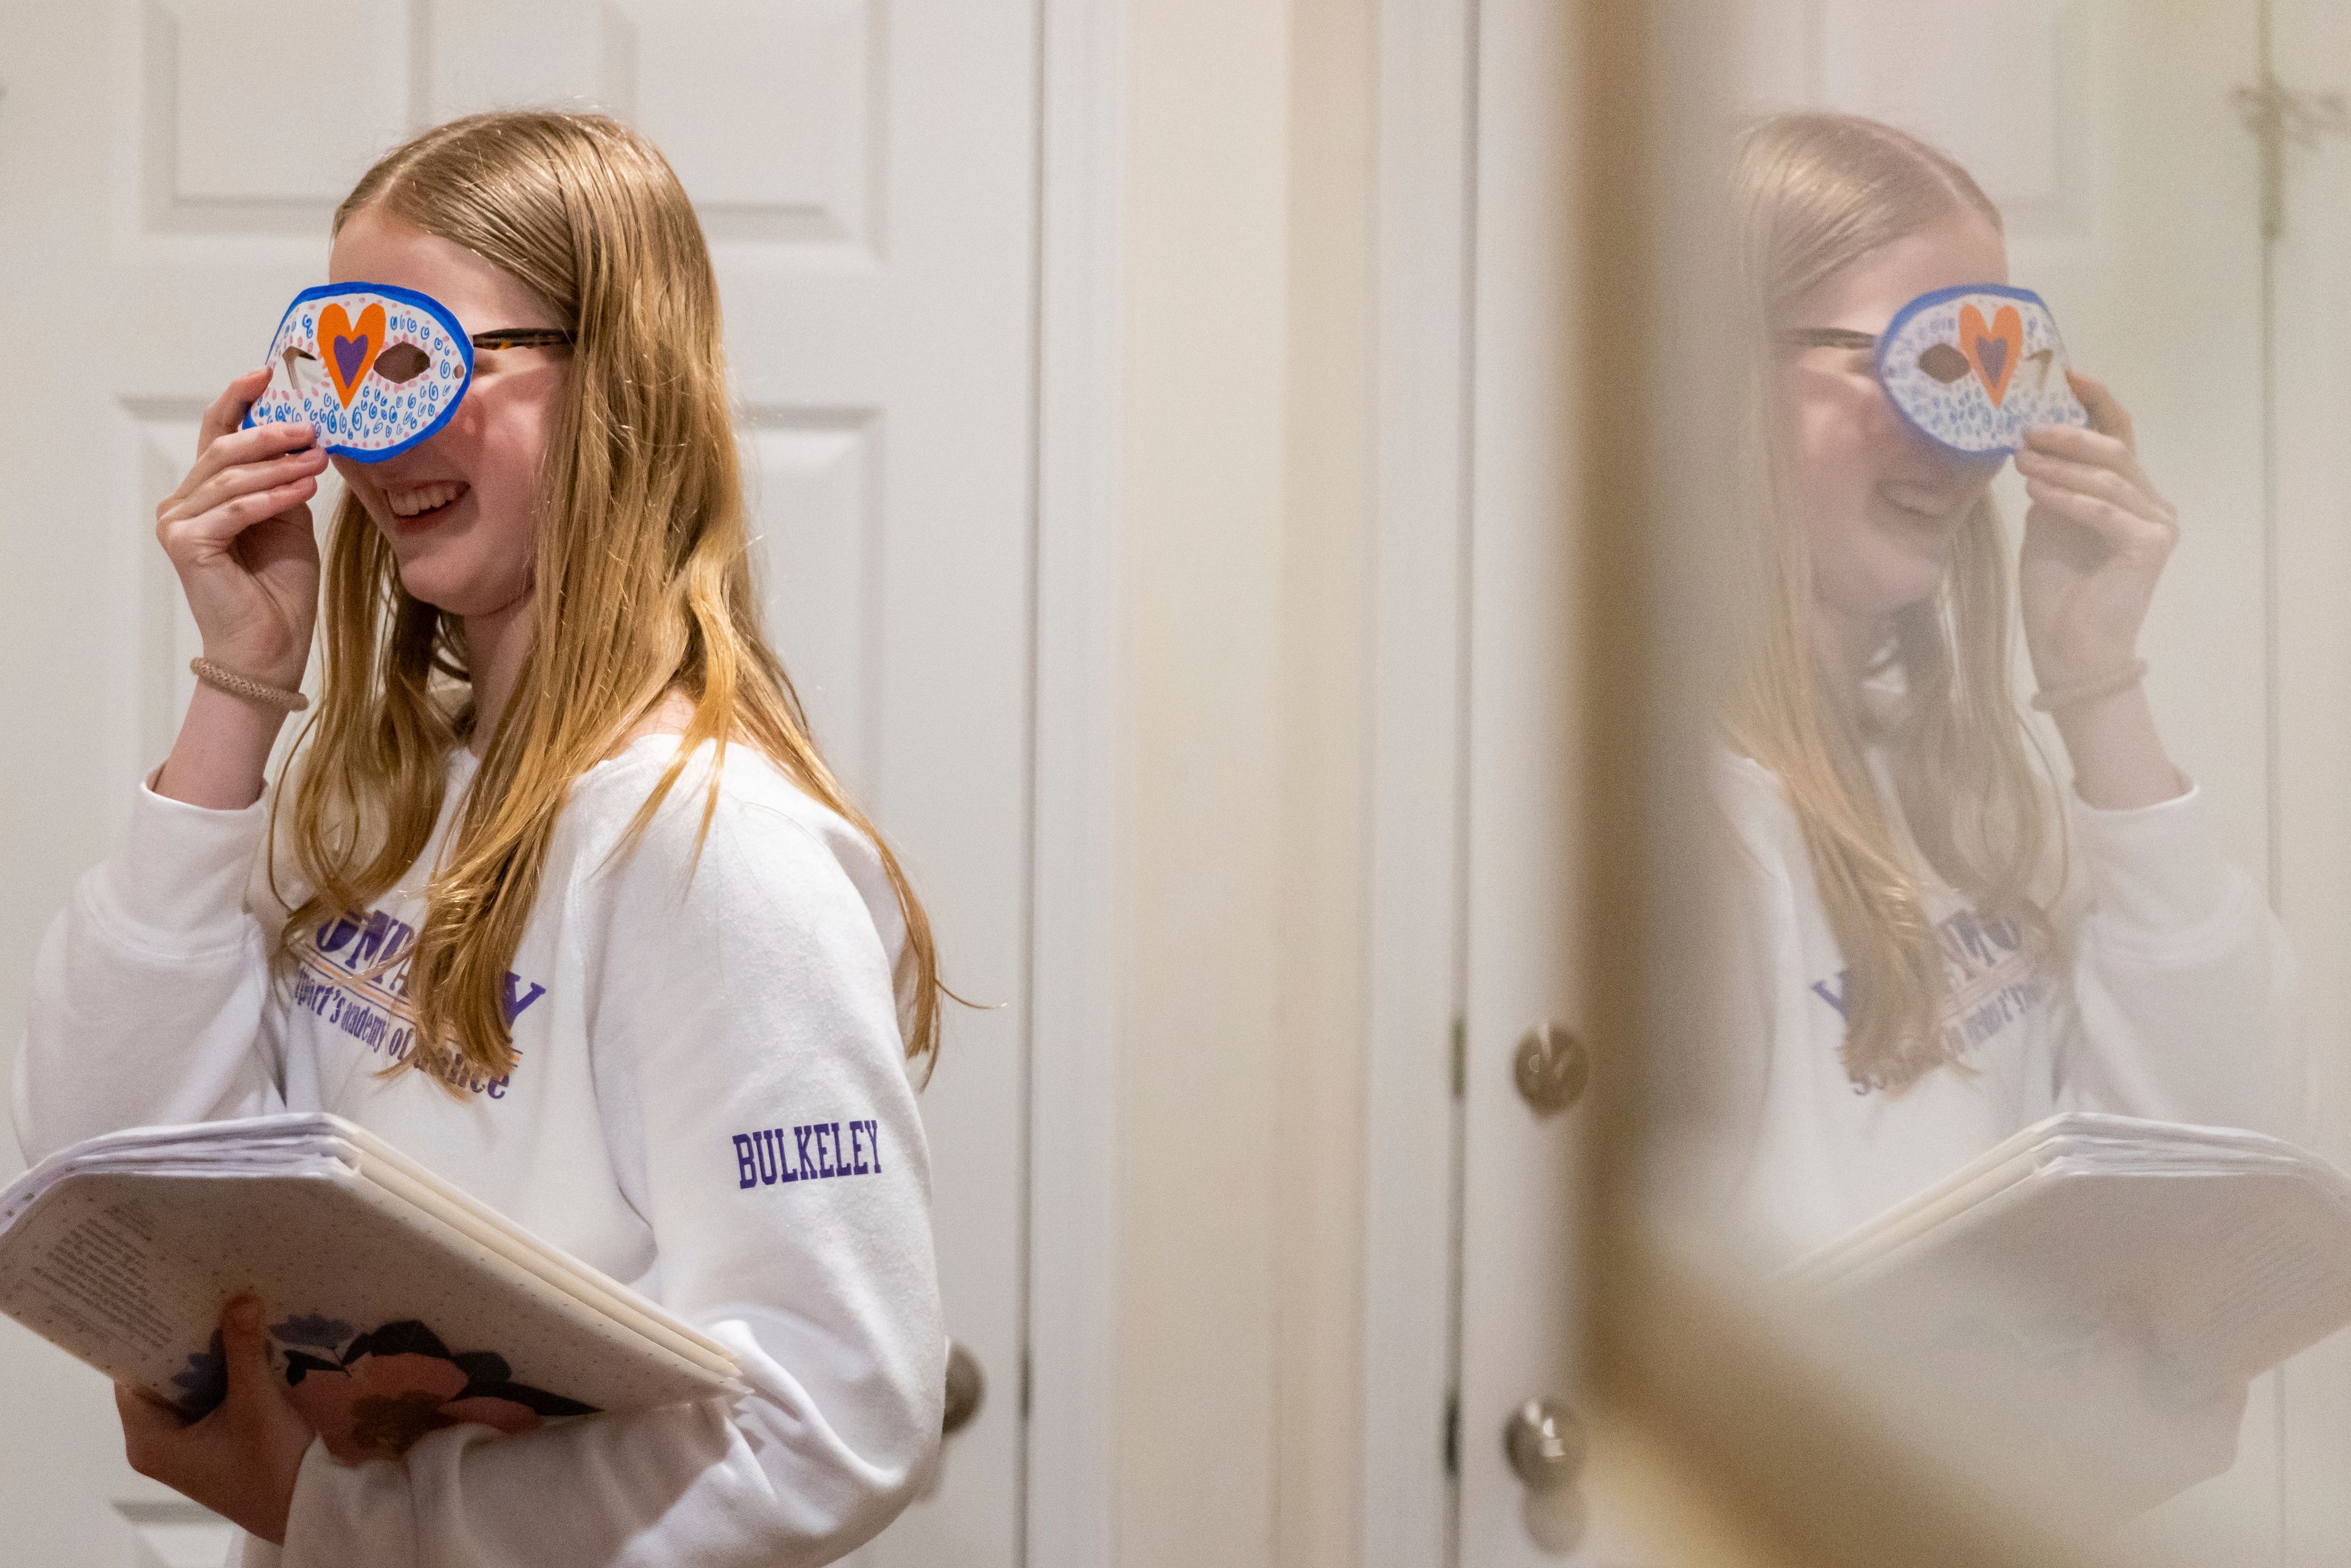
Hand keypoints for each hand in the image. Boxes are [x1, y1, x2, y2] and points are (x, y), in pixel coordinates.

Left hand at [117, 1296, 312, 1544]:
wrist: (306, 1507)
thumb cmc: (270, 1465)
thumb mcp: (256, 1403)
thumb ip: (244, 1349)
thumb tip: (241, 1296)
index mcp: (148, 1441)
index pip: (131, 1379)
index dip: (148, 1340)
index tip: (165, 1299)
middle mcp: (156, 1444)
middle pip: (158, 1381)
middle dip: (183, 1342)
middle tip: (200, 1294)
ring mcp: (182, 1446)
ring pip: (184, 1388)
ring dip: (206, 1357)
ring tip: (224, 1309)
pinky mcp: (206, 1445)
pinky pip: (203, 1399)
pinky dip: (220, 1375)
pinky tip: (242, 1343)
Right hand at [155, 370, 328, 691]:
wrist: (270, 648)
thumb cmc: (280, 590)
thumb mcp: (289, 522)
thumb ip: (285, 482)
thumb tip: (305, 440)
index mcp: (206, 494)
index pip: (218, 433)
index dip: (239, 399)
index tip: (267, 371)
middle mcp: (183, 503)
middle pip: (224, 449)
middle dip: (271, 433)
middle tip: (312, 427)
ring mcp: (178, 523)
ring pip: (231, 476)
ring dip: (279, 465)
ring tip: (318, 458)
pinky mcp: (186, 544)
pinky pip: (234, 509)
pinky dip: (272, 496)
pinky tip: (305, 487)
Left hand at [2013, 370, 2178, 690]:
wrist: (2072, 649)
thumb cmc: (2058, 591)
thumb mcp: (2047, 524)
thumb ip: (2051, 486)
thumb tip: (2032, 447)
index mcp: (2131, 495)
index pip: (2118, 437)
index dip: (2097, 403)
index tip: (2068, 375)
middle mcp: (2153, 504)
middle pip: (2114, 451)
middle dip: (2068, 435)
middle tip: (2025, 431)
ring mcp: (2157, 525)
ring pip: (2108, 478)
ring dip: (2060, 465)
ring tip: (2020, 459)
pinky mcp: (2149, 546)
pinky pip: (2105, 510)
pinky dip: (2068, 497)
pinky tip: (2035, 490)